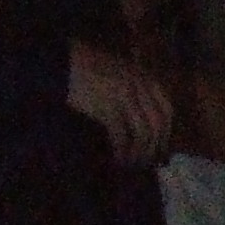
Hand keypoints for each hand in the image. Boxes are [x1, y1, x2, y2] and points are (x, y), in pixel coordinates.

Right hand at [69, 43, 173, 165]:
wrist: (58, 60)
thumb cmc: (84, 67)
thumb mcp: (117, 71)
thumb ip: (134, 90)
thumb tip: (144, 125)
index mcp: (143, 77)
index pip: (166, 111)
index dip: (165, 134)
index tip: (161, 149)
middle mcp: (139, 85)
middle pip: (157, 125)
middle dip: (155, 148)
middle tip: (147, 164)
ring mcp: (125, 96)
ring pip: (143, 133)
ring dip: (139, 154)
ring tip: (131, 164)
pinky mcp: (107, 106)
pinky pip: (121, 136)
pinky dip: (122, 151)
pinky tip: (118, 159)